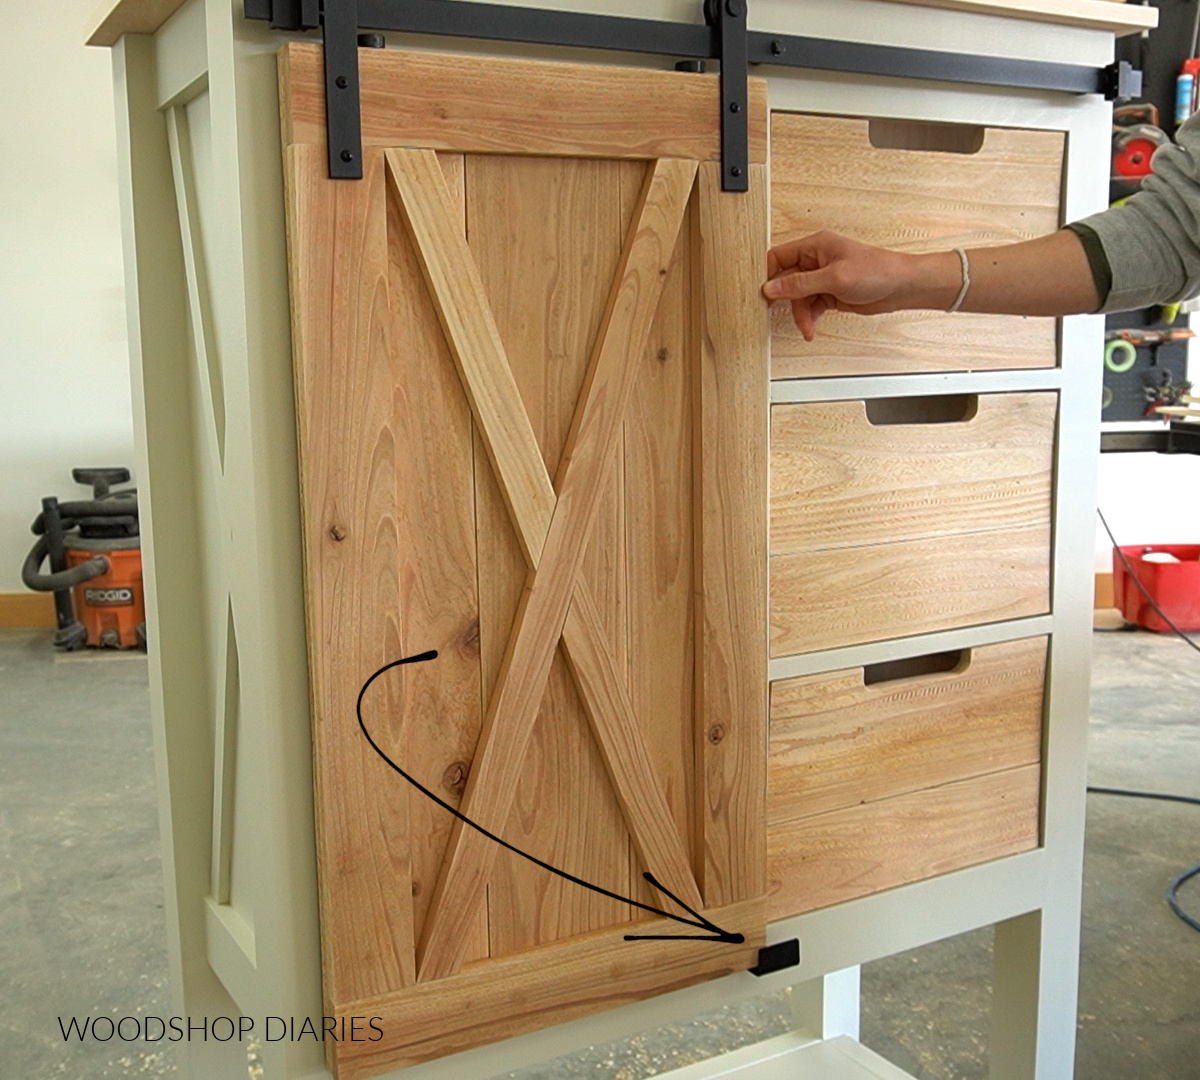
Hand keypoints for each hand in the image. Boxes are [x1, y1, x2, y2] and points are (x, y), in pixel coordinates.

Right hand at [763, 231, 946, 340]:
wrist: (901, 287)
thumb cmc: (877, 271)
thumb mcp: (834, 278)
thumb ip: (800, 283)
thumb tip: (772, 287)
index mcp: (816, 245)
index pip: (779, 256)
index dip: (767, 274)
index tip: (760, 293)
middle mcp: (817, 259)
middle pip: (787, 280)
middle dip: (785, 300)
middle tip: (773, 314)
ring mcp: (823, 277)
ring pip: (798, 297)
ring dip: (800, 314)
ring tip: (807, 328)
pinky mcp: (830, 293)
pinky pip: (810, 306)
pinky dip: (809, 318)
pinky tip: (811, 328)